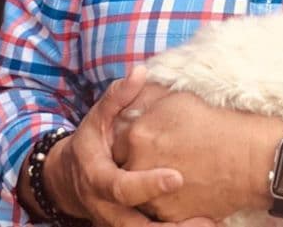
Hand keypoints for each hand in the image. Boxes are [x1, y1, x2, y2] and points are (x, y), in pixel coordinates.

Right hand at [41, 65, 210, 226]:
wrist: (70, 178)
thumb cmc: (92, 141)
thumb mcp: (99, 118)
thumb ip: (118, 96)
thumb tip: (140, 71)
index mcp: (98, 178)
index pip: (121, 187)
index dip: (148, 184)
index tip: (177, 178)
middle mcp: (106, 207)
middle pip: (135, 226)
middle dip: (169, 226)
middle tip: (205, 219)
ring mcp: (117, 222)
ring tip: (211, 223)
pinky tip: (209, 222)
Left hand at [113, 90, 282, 222]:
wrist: (250, 158)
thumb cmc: (218, 123)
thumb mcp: (180, 99)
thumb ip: (147, 101)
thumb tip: (132, 105)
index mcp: (138, 134)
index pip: (118, 140)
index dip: (132, 140)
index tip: (145, 139)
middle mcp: (138, 165)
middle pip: (125, 168)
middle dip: (136, 163)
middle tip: (159, 157)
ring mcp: (152, 194)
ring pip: (139, 193)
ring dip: (148, 186)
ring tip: (176, 171)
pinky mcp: (168, 215)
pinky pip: (157, 210)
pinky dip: (167, 201)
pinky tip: (187, 187)